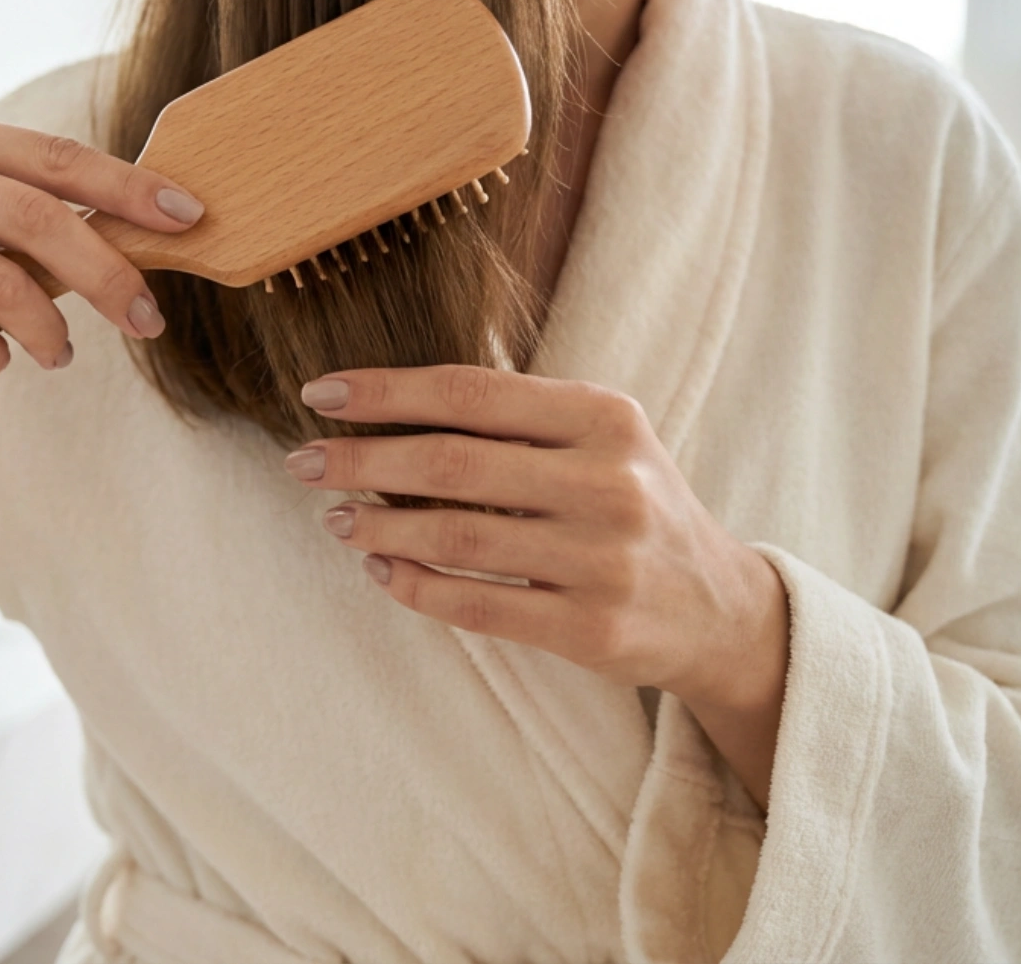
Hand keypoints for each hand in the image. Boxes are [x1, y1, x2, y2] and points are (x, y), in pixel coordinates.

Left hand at [283, 364, 788, 798]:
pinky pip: (478, 605)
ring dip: (377, 525)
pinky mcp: (593, 630)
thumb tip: (382, 408)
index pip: (471, 391)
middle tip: (302, 461)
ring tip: (333, 518)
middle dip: (361, 459)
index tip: (321, 393)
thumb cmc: (629, 506)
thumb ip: (514, 419)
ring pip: (457, 536)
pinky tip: (378, 568)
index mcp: (605, 417)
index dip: (386, 390)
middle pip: (452, 462)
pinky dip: (414, 586)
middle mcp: (611, 482)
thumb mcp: (598, 441)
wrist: (717, 608)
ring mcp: (605, 560)